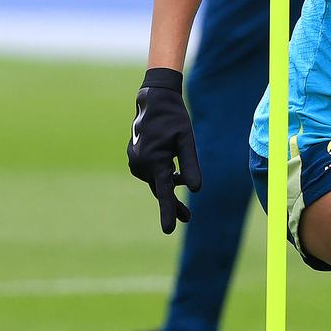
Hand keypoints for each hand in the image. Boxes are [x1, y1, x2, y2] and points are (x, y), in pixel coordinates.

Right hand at [127, 68, 202, 233]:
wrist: (154, 100)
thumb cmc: (173, 119)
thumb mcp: (187, 141)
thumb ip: (190, 165)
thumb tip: (196, 189)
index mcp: (155, 162)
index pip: (164, 193)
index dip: (168, 212)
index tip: (169, 230)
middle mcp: (141, 165)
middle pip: (160, 190)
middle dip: (173, 204)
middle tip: (188, 218)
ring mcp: (135, 162)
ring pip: (156, 180)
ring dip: (169, 184)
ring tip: (180, 177)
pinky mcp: (134, 159)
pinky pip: (151, 172)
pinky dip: (162, 174)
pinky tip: (171, 165)